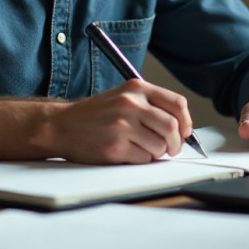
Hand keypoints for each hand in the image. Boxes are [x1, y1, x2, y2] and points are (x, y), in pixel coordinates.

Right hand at [51, 80, 193, 164]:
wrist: (63, 125)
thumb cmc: (97, 113)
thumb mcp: (124, 96)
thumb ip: (150, 105)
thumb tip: (182, 126)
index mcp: (136, 88)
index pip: (176, 103)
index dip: (186, 121)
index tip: (184, 131)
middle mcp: (130, 104)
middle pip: (171, 127)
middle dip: (176, 143)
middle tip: (171, 148)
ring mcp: (122, 125)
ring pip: (159, 146)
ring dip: (158, 152)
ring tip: (145, 148)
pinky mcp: (115, 147)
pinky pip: (144, 158)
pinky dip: (142, 159)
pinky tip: (129, 153)